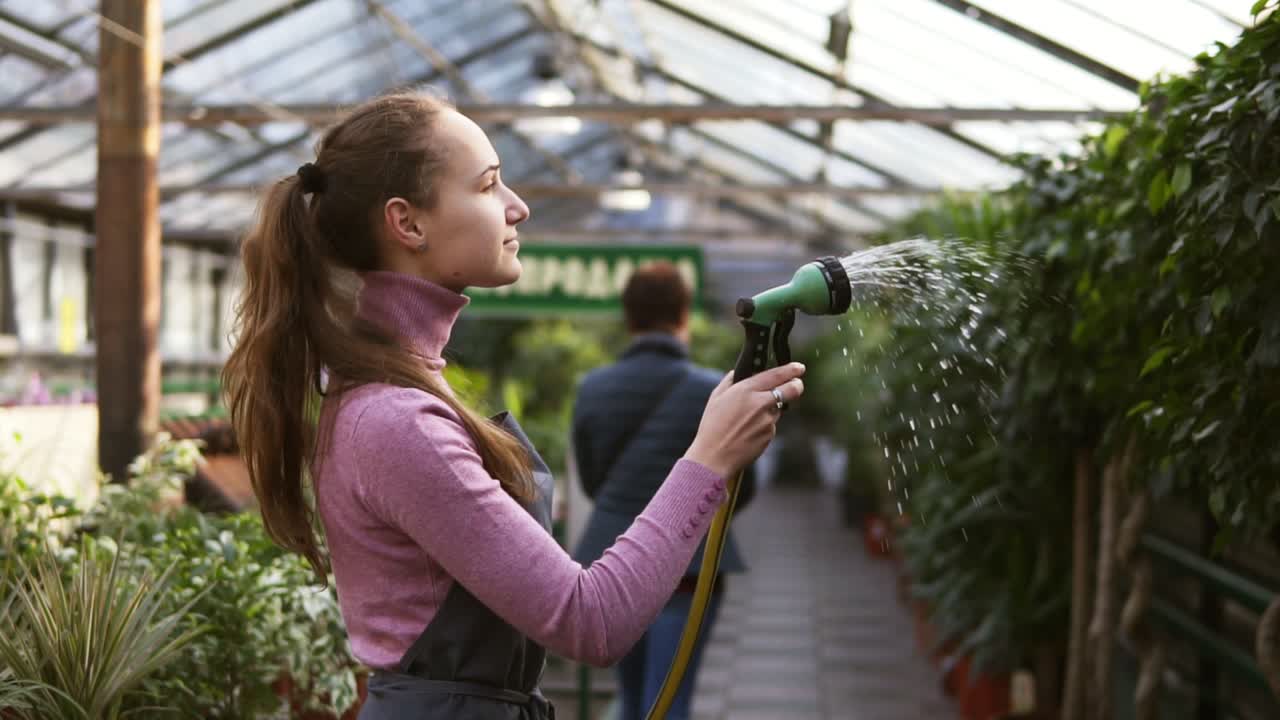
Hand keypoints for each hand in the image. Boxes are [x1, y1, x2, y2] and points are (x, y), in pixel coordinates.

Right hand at [684, 362, 805, 479]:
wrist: (714, 457)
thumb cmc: (712, 426)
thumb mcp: (716, 397)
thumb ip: (730, 381)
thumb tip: (740, 371)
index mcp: (746, 390)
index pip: (776, 375)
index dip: (791, 370)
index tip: (798, 367)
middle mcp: (760, 403)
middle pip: (792, 390)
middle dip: (797, 385)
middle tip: (796, 384)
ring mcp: (767, 420)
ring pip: (779, 409)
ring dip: (772, 408)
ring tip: (749, 419)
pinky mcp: (770, 434)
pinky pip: (771, 424)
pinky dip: (764, 425)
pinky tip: (748, 431)